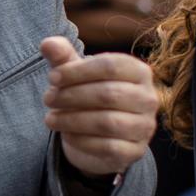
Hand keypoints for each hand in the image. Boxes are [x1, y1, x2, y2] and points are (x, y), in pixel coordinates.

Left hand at [40, 36, 159, 176]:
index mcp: (139, 72)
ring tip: (50, 119)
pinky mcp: (135, 151)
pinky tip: (65, 135)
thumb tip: (47, 43)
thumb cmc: (88, 95)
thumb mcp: (75, 74)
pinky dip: (82, 141)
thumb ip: (62, 57)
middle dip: (72, 96)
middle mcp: (148, 98)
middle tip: (48, 99)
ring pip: (108, 122)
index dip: (78, 70)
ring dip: (73, 120)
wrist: (100, 136)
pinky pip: (108, 147)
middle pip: (108, 94)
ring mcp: (145, 126)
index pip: (111, 65)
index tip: (52, 77)